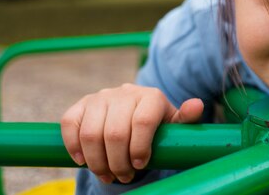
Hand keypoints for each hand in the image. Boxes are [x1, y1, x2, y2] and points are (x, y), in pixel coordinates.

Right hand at [61, 83, 203, 183]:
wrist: (134, 115)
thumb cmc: (157, 125)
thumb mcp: (174, 125)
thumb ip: (186, 118)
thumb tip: (197, 105)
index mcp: (151, 96)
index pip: (142, 122)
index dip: (139, 148)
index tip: (141, 164)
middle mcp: (125, 92)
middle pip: (115, 133)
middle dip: (118, 162)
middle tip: (124, 176)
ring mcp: (101, 97)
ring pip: (91, 133)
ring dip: (97, 161)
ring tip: (107, 174)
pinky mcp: (81, 104)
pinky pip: (70, 124)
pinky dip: (74, 146)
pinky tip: (83, 161)